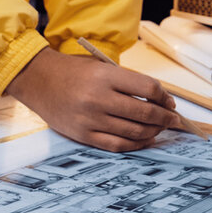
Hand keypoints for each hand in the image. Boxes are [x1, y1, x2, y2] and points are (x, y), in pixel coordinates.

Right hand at [6, 48, 180, 151]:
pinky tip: (144, 140)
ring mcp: (90, 120)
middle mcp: (98, 99)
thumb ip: (127, 82)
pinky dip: (136, 144)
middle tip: (173, 119)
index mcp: (105, 77)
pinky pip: (117, 145)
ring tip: (159, 129)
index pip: (147, 89)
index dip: (164, 98)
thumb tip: (159, 101)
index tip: (169, 102)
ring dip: (153, 132)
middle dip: (165, 118)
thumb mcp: (101, 67)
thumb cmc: (74, 72)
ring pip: (134, 132)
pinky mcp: (83, 136)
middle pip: (144, 113)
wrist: (39, 81)